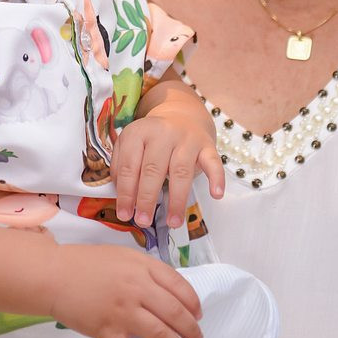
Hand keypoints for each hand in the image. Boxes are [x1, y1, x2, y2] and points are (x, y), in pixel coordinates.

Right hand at [47, 243, 202, 337]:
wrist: (53, 274)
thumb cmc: (85, 264)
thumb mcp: (122, 256)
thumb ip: (146, 271)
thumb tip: (168, 292)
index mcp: (142, 266)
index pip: (180, 287)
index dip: (194, 304)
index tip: (198, 314)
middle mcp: (137, 287)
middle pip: (175, 313)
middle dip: (191, 330)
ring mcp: (123, 310)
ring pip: (161, 335)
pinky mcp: (107, 330)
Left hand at [112, 94, 223, 227]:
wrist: (182, 115)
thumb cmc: (153, 139)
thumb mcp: (131, 144)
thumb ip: (121, 166)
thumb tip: (122, 196)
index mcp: (138, 132)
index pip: (129, 166)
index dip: (126, 193)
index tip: (125, 214)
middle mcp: (162, 133)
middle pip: (153, 169)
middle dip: (147, 199)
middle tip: (144, 221)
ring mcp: (186, 138)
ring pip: (180, 171)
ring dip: (177, 199)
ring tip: (173, 222)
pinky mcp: (206, 145)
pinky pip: (213, 162)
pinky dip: (216, 178)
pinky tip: (216, 195)